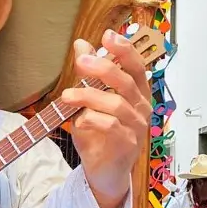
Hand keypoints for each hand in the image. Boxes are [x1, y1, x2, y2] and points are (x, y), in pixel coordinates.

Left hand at [61, 30, 151, 207]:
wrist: (103, 172)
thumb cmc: (100, 135)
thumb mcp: (90, 101)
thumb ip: (88, 74)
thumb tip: (81, 44)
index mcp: (136, 94)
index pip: (136, 67)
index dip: (124, 50)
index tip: (108, 35)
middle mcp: (141, 108)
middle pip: (126, 81)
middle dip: (102, 68)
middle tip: (79, 62)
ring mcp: (137, 127)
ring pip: (116, 104)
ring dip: (88, 97)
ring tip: (66, 97)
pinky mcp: (128, 144)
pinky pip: (111, 126)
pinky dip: (92, 120)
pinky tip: (78, 121)